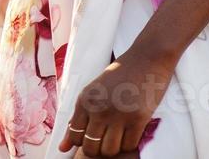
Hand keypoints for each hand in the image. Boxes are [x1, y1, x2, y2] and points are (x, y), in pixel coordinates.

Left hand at [58, 46, 175, 156]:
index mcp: (84, 100)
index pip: (75, 137)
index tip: (93, 138)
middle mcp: (98, 108)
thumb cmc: (120, 75)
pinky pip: (129, 145)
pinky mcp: (138, 118)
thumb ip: (79, 119)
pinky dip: (129, 144)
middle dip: (98, 149)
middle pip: (91, 148)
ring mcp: (118, 114)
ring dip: (114, 148)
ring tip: (119, 136)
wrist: (147, 58)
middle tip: (107, 140)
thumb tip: (62, 148)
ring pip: (109, 150)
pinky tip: (131, 132)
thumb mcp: (94, 91)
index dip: (83, 142)